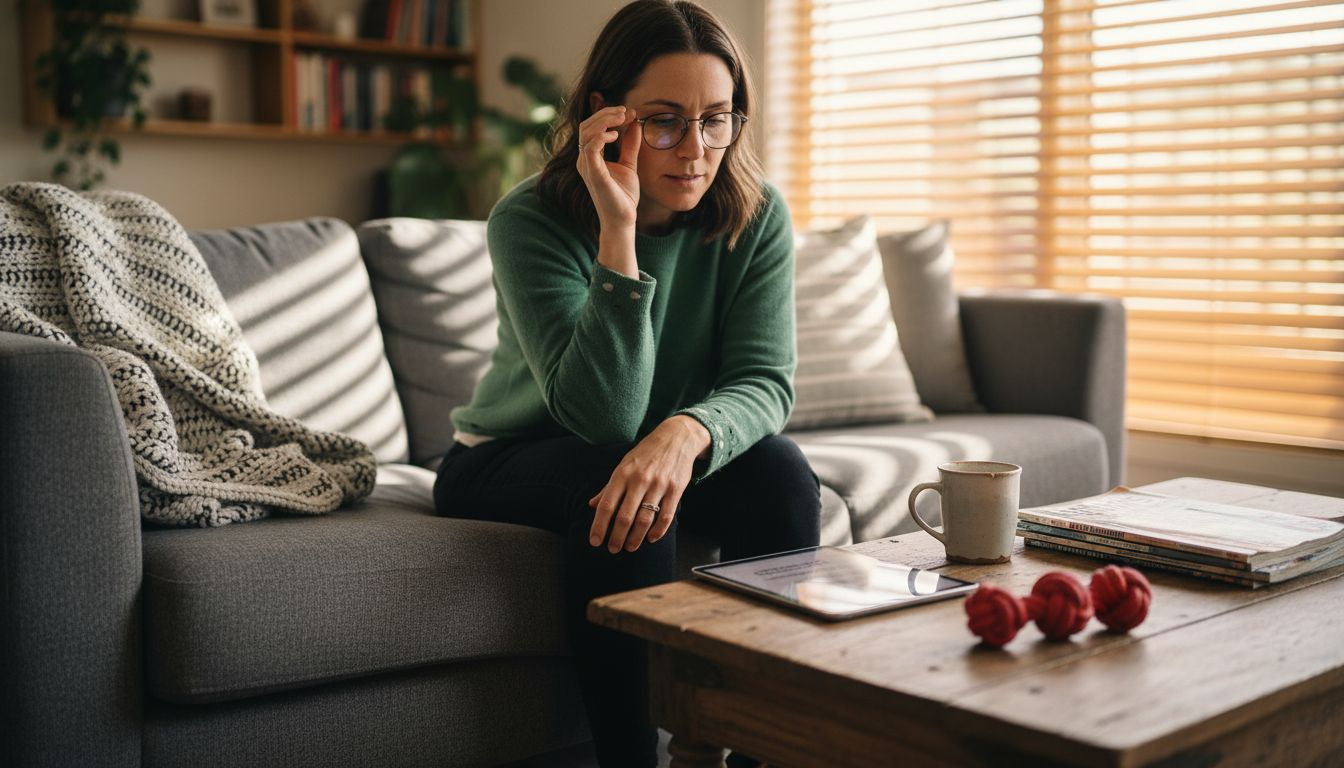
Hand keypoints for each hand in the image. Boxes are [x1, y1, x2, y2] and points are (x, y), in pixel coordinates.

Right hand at [576, 106, 641, 233]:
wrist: (623, 219)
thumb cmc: (623, 196)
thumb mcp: (629, 164)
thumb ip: (630, 145)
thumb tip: (635, 123)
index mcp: (590, 156)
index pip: (592, 127)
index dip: (609, 115)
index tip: (630, 113)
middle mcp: (584, 159)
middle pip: (587, 125)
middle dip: (606, 113)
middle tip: (627, 111)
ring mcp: (586, 166)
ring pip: (586, 132)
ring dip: (605, 120)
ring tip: (623, 118)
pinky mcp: (593, 173)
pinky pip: (590, 147)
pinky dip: (602, 136)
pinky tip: (616, 135)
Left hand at [588, 416, 709, 553]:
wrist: (676, 437)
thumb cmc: (646, 454)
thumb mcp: (624, 465)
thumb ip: (609, 487)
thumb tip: (592, 505)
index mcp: (622, 474)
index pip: (607, 505)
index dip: (599, 526)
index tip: (595, 541)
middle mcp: (639, 480)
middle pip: (624, 516)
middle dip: (616, 537)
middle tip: (613, 549)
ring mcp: (658, 485)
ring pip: (645, 519)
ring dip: (635, 538)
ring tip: (629, 547)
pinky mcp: (675, 489)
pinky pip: (666, 516)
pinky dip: (658, 531)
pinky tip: (650, 538)